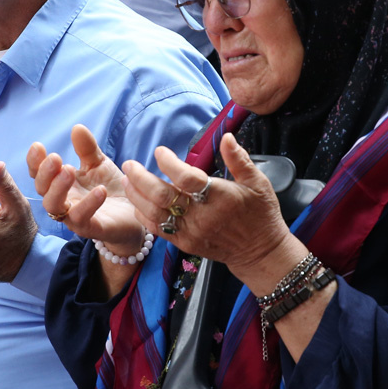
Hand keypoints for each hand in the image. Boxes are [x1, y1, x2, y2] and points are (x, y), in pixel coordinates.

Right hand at [27, 125, 146, 254]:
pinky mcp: (91, 229)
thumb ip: (87, 148)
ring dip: (58, 188)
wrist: (134, 212)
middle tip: (55, 158)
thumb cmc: (110, 187)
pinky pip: (82, 218)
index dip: (35, 161)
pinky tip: (100, 190)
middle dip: (45, 173)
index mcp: (61, 184)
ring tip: (70, 169)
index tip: (38, 146)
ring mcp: (74, 216)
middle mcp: (63, 201)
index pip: (40, 174)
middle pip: (42, 189)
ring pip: (54, 206)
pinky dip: (89, 204)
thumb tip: (76, 127)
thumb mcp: (99, 164)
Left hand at [121, 133, 289, 271]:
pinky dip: (145, 216)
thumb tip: (225, 137)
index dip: (169, 163)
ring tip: (127, 180)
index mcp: (220, 197)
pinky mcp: (186, 244)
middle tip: (130, 164)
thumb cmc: (260, 213)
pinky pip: (160, 230)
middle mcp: (203, 216)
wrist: (259, 252)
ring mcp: (192, 232)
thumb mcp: (258, 182)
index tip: (159, 151)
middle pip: (164, 197)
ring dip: (137, 196)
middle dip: (142, 179)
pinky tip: (137, 203)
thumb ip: (239, 159)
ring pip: (156, 214)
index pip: (187, 178)